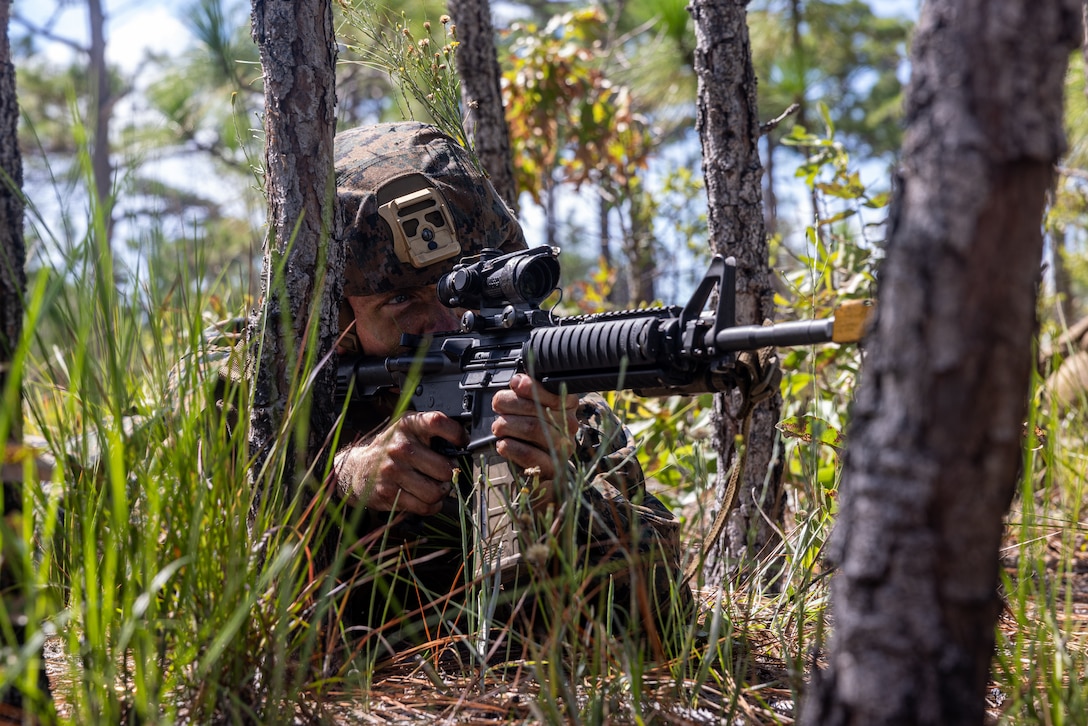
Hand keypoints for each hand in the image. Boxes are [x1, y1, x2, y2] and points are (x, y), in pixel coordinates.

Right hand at [333, 411, 467, 515]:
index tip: (461, 442)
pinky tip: (427, 498)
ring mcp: (393, 471)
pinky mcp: (389, 493)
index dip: (456, 434)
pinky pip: (424, 507)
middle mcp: (400, 447)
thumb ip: (432, 432)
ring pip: (436, 491)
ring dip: (442, 492)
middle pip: (444, 468)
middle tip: (444, 473)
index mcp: (407, 426)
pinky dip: (432, 505)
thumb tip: (464, 444)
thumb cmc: (391, 449)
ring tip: (436, 486)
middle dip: (450, 474)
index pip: (437, 422)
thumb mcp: (408, 430)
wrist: (357, 468)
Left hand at [490, 373, 579, 480]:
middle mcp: (569, 425)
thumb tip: (518, 381)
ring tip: (498, 426)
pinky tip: (503, 444)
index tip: (516, 383)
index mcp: (567, 404)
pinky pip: (529, 455)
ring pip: (532, 428)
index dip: (533, 387)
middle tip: (497, 406)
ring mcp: (563, 448)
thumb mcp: (530, 405)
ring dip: (507, 425)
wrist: (539, 466)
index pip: (555, 391)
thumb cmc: (532, 429)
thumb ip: (525, 391)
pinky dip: (510, 447)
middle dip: (510, 404)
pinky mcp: (552, 468)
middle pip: (537, 409)